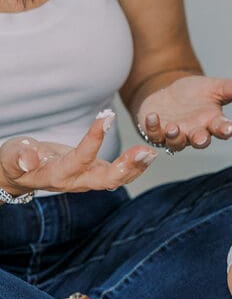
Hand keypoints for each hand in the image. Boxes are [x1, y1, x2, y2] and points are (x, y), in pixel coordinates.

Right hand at [0, 113, 156, 195]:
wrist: (18, 176)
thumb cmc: (14, 161)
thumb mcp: (11, 157)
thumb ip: (19, 158)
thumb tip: (28, 159)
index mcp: (57, 175)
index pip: (80, 158)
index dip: (94, 140)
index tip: (105, 116)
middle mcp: (76, 182)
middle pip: (107, 180)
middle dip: (128, 167)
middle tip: (146, 152)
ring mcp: (87, 180)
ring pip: (116, 178)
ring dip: (136, 167)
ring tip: (151, 152)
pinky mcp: (93, 174)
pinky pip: (117, 173)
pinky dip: (132, 164)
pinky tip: (146, 153)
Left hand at [136, 75, 231, 151]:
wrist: (171, 95)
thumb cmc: (196, 94)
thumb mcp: (216, 87)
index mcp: (212, 123)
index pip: (222, 129)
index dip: (225, 130)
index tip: (228, 127)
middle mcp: (195, 132)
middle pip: (200, 141)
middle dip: (200, 140)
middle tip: (201, 138)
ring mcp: (176, 134)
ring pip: (176, 142)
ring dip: (175, 136)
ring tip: (173, 127)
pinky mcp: (156, 131)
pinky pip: (153, 134)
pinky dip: (152, 127)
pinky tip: (152, 117)